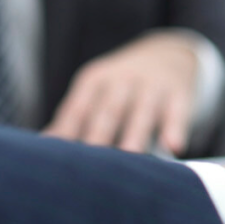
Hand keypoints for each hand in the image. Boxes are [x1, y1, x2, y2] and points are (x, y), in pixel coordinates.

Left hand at [42, 30, 199, 154]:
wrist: (169, 53)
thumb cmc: (122, 87)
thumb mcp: (96, 91)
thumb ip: (73, 119)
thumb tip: (45, 147)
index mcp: (94, 80)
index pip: (77, 110)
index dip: (66, 134)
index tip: (56, 161)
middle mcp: (122, 80)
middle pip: (107, 112)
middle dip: (97, 138)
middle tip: (88, 170)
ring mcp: (152, 86)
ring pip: (141, 113)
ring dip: (134, 136)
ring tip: (129, 158)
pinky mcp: (179, 94)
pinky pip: (177, 113)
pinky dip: (175, 129)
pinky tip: (173, 147)